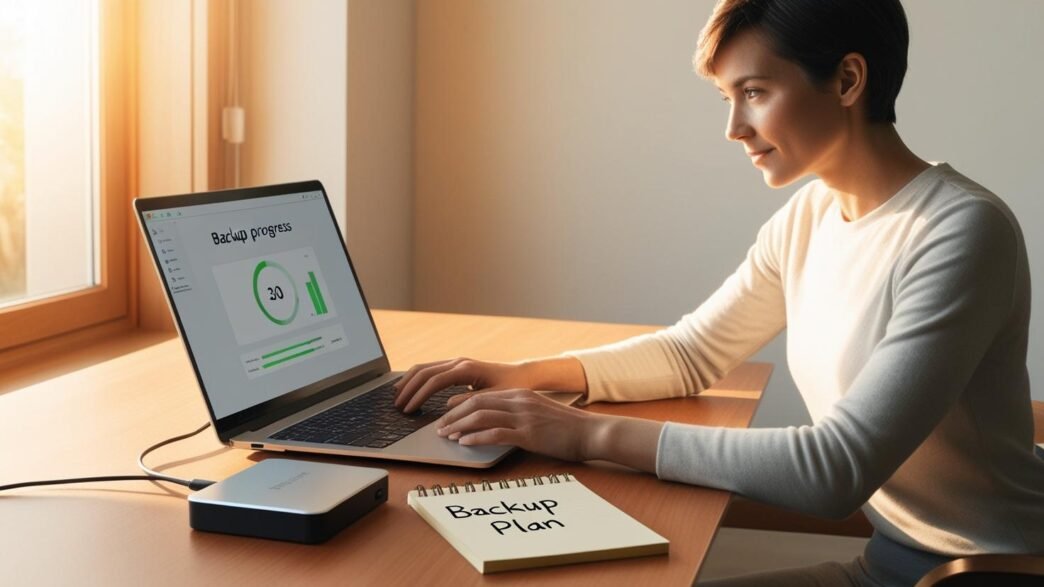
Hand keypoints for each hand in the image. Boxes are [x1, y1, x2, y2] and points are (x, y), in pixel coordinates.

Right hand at [393, 358, 532, 412]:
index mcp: (466, 369)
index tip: (408, 410)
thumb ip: (472, 402)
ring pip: (424, 368)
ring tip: (397, 397)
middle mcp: (458, 362)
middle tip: (396, 406)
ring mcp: (456, 363)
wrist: (522, 375)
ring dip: (408, 382)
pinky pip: (430, 370)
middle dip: (408, 388)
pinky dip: (417, 379)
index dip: (418, 396)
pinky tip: (409, 389)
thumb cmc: (511, 387)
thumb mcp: (494, 398)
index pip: (434, 382)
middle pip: (424, 372)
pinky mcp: (456, 367)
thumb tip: (447, 406)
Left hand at [434, 389, 596, 461]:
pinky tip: (464, 443)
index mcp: (521, 395)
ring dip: (459, 427)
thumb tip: (498, 425)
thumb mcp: (540, 414)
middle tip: (439, 428)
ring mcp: (524, 417)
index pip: (482, 396)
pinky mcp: (529, 434)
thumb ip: (520, 415)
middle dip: (454, 416)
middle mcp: (520, 401)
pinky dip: (476, 438)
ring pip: (481, 416)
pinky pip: (495, 433)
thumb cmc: (568, 428)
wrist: (593, 432)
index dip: (460, 406)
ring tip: (446, 436)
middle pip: (477, 403)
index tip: (446, 415)